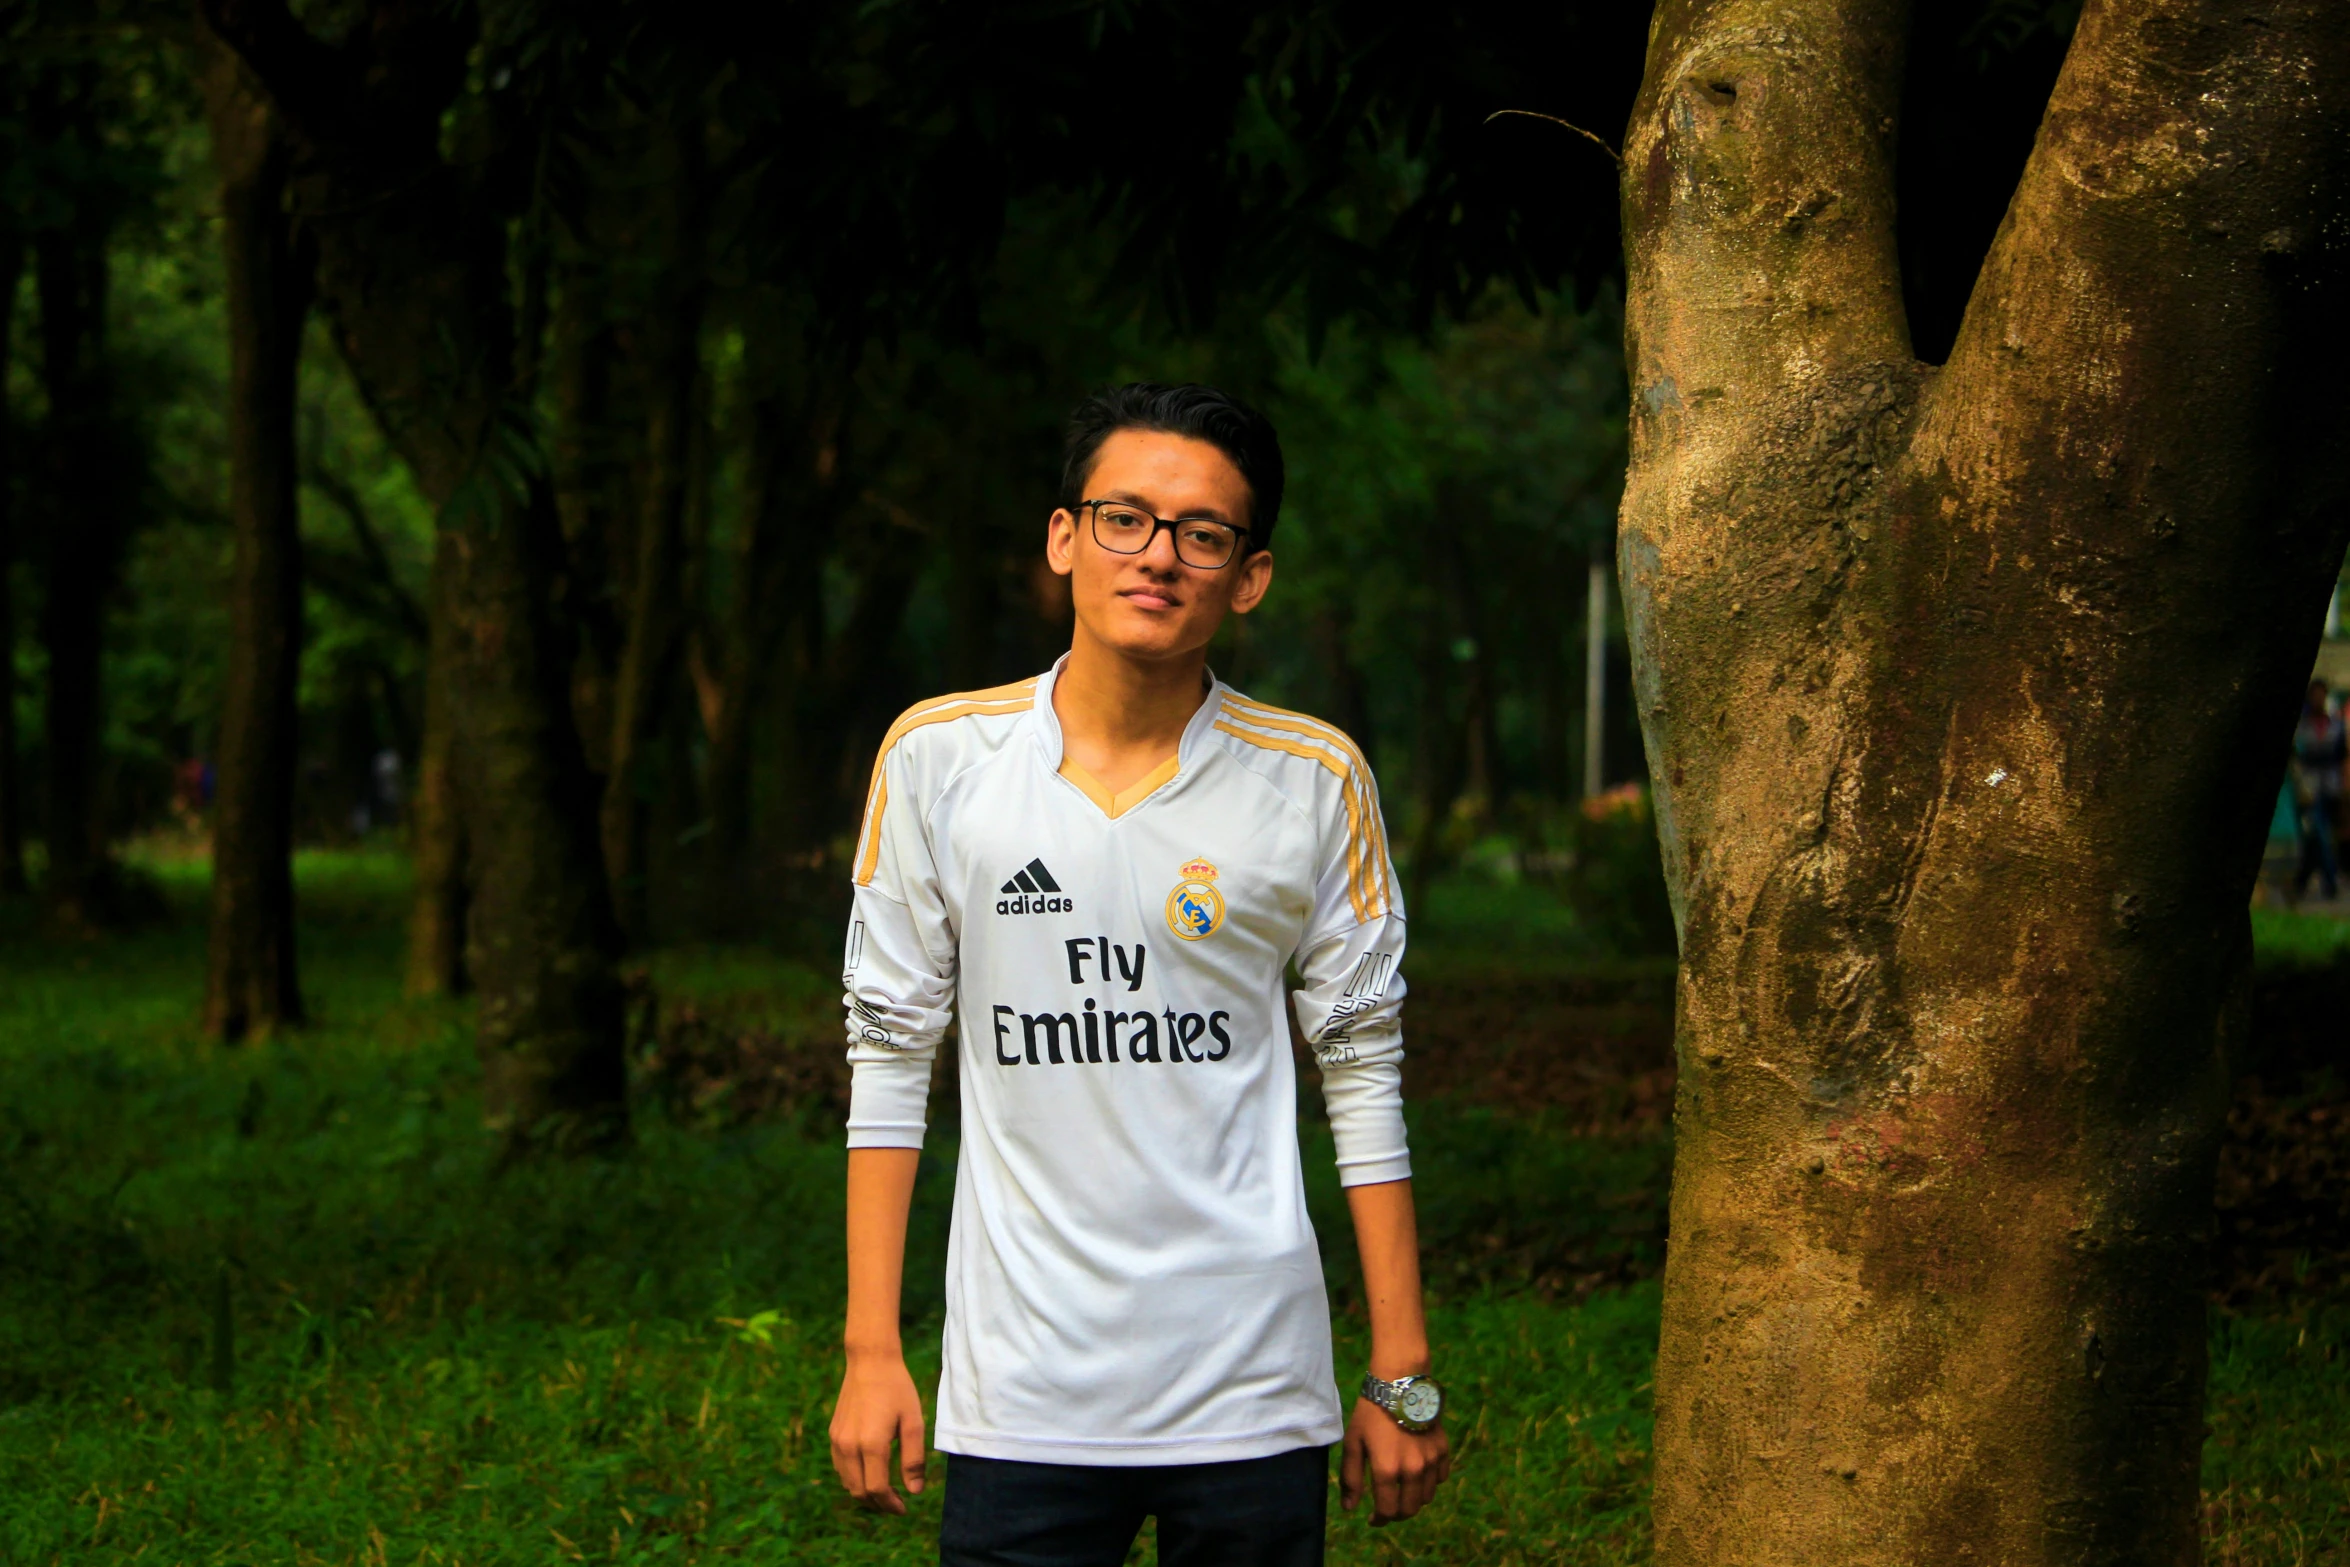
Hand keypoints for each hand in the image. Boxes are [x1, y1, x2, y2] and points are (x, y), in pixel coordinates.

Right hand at [829, 1350, 926, 1513]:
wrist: (870, 1362)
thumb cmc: (897, 1389)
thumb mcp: (913, 1422)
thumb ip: (913, 1459)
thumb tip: (914, 1491)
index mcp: (871, 1444)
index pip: (877, 1489)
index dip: (891, 1504)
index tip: (904, 1509)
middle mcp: (849, 1446)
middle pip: (859, 1491)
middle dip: (878, 1504)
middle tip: (897, 1505)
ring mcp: (837, 1440)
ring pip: (847, 1483)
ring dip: (864, 1494)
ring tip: (885, 1492)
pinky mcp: (833, 1434)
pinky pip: (840, 1468)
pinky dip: (853, 1479)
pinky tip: (869, 1474)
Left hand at [1340, 1397, 1450, 1525]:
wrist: (1400, 1383)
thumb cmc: (1371, 1413)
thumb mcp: (1354, 1443)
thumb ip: (1351, 1478)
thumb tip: (1350, 1508)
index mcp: (1387, 1469)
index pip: (1388, 1511)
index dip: (1379, 1520)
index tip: (1373, 1519)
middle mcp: (1412, 1469)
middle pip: (1409, 1509)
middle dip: (1396, 1514)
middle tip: (1387, 1508)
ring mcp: (1430, 1460)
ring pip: (1426, 1497)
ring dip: (1413, 1499)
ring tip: (1401, 1490)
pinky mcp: (1442, 1450)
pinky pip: (1440, 1478)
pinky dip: (1429, 1482)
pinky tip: (1417, 1474)